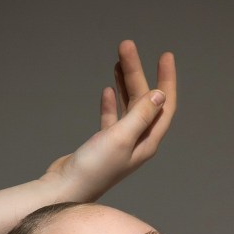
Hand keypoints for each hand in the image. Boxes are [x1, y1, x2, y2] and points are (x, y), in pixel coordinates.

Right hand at [42, 39, 176, 200]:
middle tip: (126, 46)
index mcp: (147, 142)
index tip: (165, 56)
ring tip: (118, 59)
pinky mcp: (103, 145)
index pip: (165, 107)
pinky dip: (112, 103)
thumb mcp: (121, 137)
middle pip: (143, 101)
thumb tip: (160, 95)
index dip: (167, 80)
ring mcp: (120, 143)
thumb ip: (140, 115)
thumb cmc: (94, 167)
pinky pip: (112, 118)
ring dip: (125, 83)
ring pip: (128, 106)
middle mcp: (137, 142)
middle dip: (136, 73)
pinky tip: (109, 90)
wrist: (66, 187)